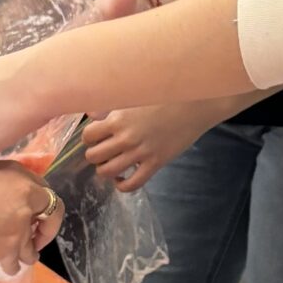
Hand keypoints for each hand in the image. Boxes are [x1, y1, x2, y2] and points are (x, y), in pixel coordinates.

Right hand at [0, 162, 62, 272]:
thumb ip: (2, 183)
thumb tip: (9, 194)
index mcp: (19, 178)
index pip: (46, 195)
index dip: (44, 209)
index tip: (38, 218)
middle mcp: (25, 201)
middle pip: (49, 219)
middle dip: (44, 232)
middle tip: (37, 240)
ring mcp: (18, 227)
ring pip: (32, 248)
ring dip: (26, 253)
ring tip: (18, 257)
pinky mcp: (6, 249)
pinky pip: (15, 263)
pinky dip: (10, 266)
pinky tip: (6, 266)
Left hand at [82, 99, 219, 191]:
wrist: (194, 107)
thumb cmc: (165, 97)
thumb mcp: (135, 97)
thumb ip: (111, 107)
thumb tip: (91, 114)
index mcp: (118, 119)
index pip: (88, 136)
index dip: (90, 138)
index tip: (98, 137)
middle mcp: (126, 138)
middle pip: (93, 156)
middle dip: (96, 154)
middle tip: (105, 150)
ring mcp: (140, 153)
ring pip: (107, 172)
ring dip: (105, 170)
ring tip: (112, 163)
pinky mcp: (155, 164)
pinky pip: (131, 184)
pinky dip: (121, 185)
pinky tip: (122, 178)